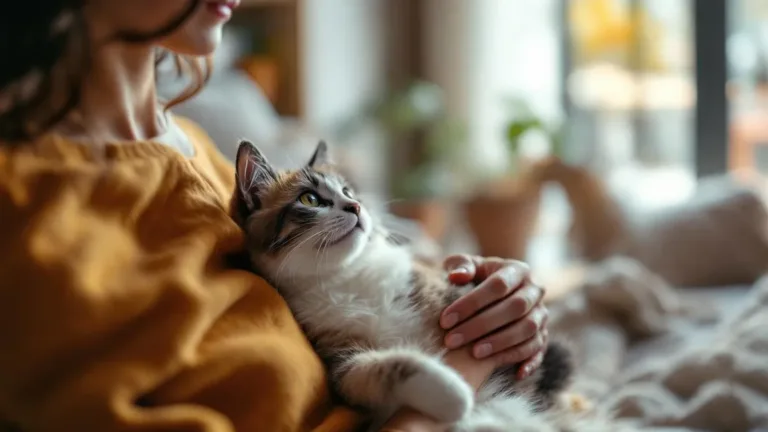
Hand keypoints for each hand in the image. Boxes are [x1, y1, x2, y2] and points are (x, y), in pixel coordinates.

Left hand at [440, 255, 547, 379]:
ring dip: (501, 344)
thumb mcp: (467, 266)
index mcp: (517, 270)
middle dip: (481, 326)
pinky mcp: (543, 335)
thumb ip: (460, 266)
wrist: (495, 290)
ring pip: (528, 330)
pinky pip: (539, 349)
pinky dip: (528, 361)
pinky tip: (515, 374)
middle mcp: (534, 290)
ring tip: (474, 354)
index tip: (445, 320)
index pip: (498, 285)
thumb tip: (456, 276)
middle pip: (515, 308)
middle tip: (452, 340)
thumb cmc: (475, 277)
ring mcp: (541, 314)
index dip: (471, 303)